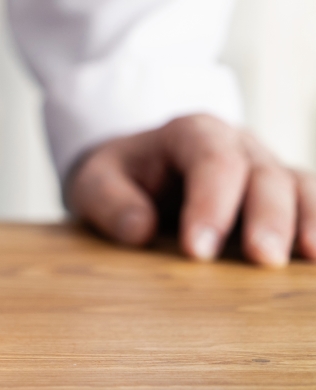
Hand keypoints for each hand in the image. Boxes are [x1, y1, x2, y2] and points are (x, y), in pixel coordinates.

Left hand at [67, 115, 315, 265]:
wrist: (137, 169)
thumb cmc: (119, 176)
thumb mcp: (95, 181)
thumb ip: (109, 202)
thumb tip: (139, 229)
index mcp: (190, 132)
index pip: (211, 160)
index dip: (210, 204)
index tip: (196, 250)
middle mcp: (237, 144)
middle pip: (263, 173)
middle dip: (266, 216)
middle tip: (262, 258)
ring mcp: (265, 167)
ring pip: (297, 185)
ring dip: (307, 220)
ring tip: (309, 257)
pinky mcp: (283, 195)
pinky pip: (310, 203)